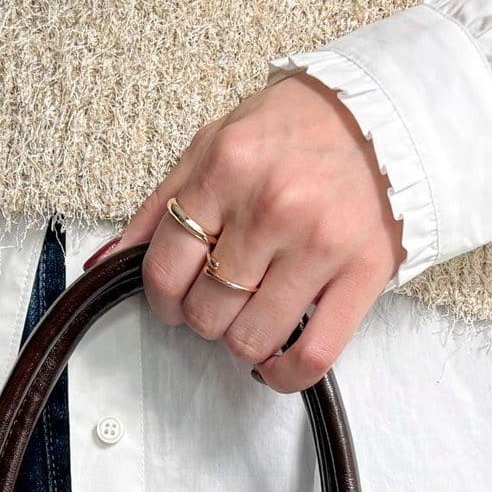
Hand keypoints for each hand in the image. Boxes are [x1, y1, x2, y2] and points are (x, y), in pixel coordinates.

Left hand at [89, 75, 403, 391]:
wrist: (386, 116)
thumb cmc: (295, 133)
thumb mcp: (215, 145)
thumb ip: (159, 207)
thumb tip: (105, 265)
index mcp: (227, 168)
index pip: (164, 268)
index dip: (162, 299)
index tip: (176, 297)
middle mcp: (272, 206)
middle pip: (205, 312)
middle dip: (205, 317)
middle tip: (225, 298)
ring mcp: (319, 244)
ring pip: (249, 340)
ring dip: (243, 342)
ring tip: (255, 315)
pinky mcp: (363, 274)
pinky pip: (309, 357)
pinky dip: (283, 375)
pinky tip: (276, 361)